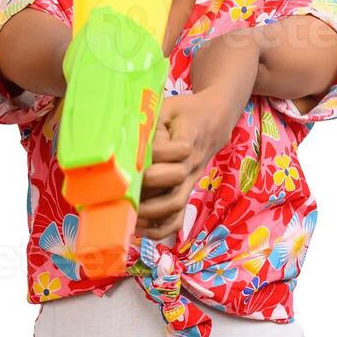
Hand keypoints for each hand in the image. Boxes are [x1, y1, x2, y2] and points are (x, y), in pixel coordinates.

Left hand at [134, 92, 237, 242]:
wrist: (213, 122)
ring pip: (175, 204)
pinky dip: (160, 229)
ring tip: (127, 214)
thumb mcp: (168, 107)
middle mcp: (191, 164)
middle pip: (175, 181)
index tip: (136, 156)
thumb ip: (151, 122)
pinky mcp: (187, 192)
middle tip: (123, 190)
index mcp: (188, 138)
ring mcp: (190, 181)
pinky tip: (141, 229)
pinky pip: (178, 217)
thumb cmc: (184, 113)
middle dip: (148, 189)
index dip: (158, 153)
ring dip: (150, 213)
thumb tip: (129, 143)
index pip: (179, 149)